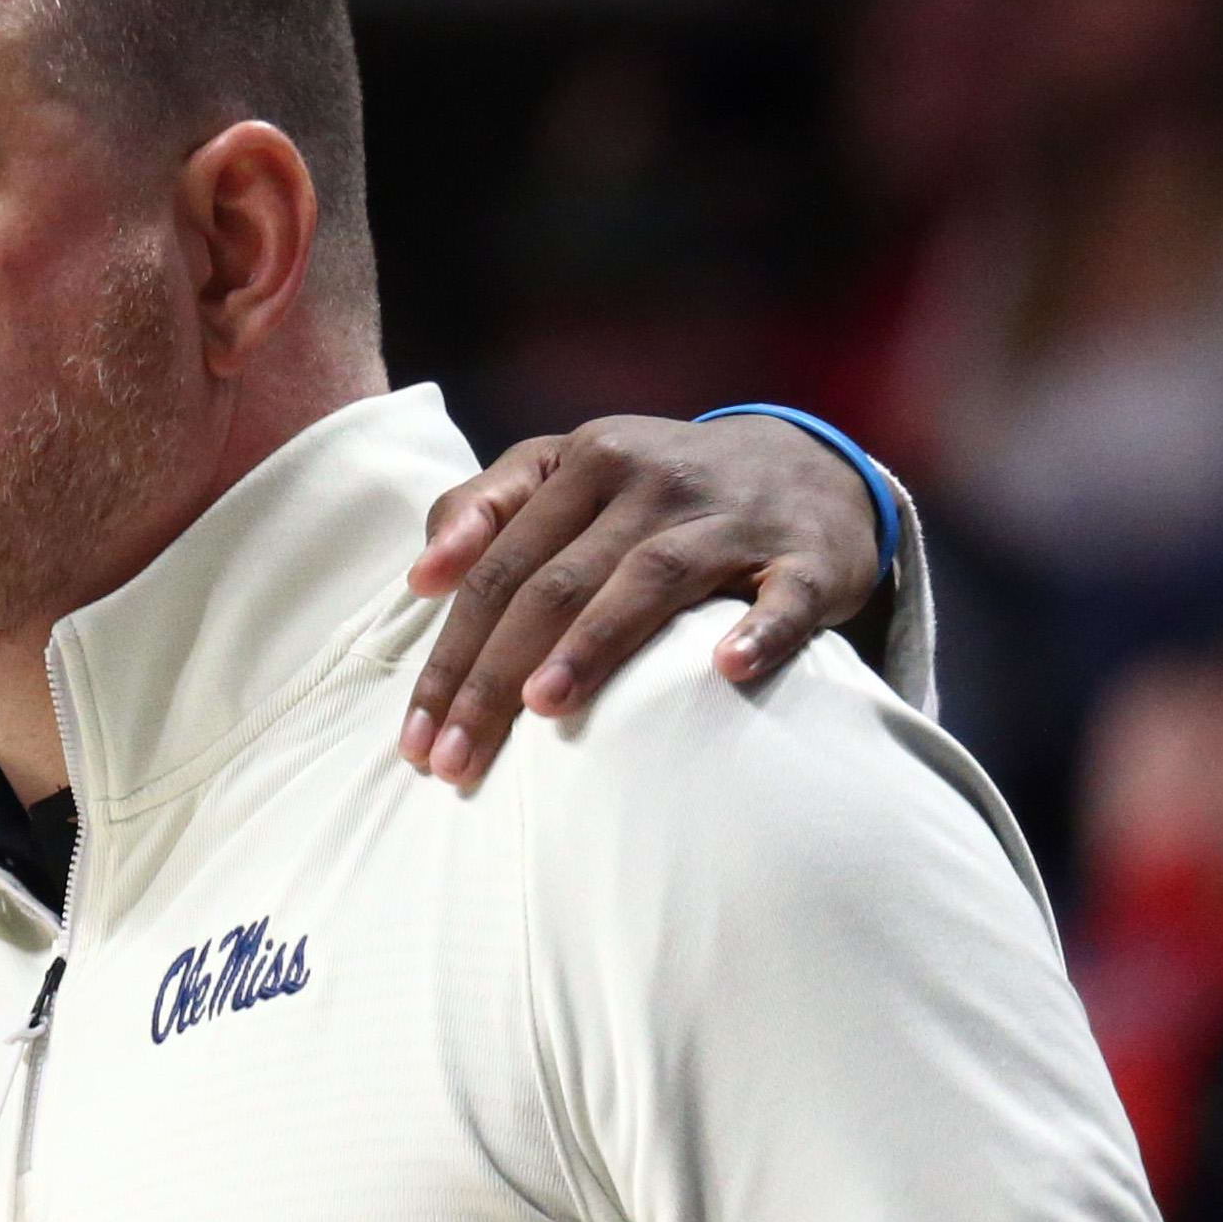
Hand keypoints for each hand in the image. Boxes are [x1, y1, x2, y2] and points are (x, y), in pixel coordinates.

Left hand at [402, 412, 886, 788]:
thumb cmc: (658, 488)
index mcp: (587, 462)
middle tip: (453, 758)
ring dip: (593, 643)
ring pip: (649, 579)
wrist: (807, 466)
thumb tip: (423, 574)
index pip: (499, 566)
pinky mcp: (808, 559)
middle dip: (494, 675)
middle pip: (555, 582)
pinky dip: (757, 631)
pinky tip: (725, 669)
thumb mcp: (571, 468)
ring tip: (540, 705)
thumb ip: (489, 505)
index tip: (414, 735)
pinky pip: (784, 597)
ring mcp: (732, 517)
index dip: (451, 651)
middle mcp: (653, 481)